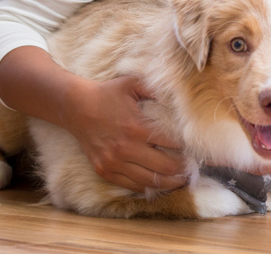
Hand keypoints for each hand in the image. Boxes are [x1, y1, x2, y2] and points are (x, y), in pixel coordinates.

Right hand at [63, 76, 187, 192]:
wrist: (75, 107)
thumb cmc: (107, 94)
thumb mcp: (132, 83)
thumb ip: (156, 89)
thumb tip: (179, 97)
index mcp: (136, 127)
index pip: (171, 143)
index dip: (186, 146)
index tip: (195, 148)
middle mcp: (125, 148)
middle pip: (164, 167)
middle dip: (182, 169)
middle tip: (193, 168)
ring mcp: (114, 162)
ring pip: (150, 181)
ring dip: (169, 183)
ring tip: (181, 180)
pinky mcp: (104, 170)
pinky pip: (131, 186)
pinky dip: (147, 186)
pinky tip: (158, 183)